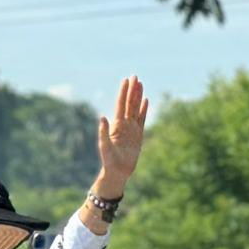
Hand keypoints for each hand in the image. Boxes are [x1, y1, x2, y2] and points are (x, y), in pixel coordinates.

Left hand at [96, 75, 148, 191]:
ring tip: (140, 84)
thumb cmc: (109, 161)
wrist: (117, 172)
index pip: (121, 104)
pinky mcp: (138, 135)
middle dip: (132, 90)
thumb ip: (103, 132)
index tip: (126, 80)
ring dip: (138, 96)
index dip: (123, 92)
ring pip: (136, 108)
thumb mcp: (104, 146)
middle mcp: (124, 124)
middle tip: (134, 76)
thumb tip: (102, 116)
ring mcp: (132, 129)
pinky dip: (143, 109)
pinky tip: (146, 101)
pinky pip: (142, 119)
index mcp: (116, 125)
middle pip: (129, 103)